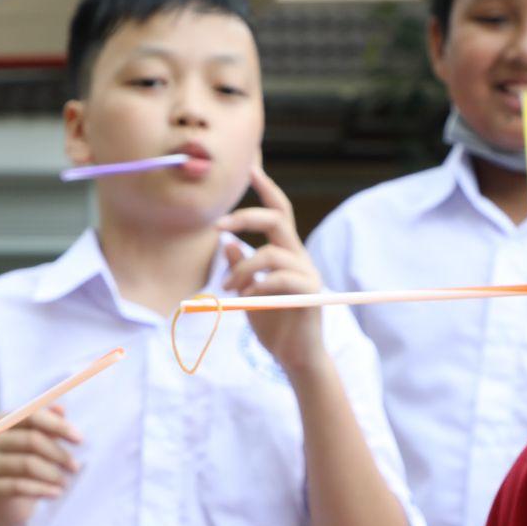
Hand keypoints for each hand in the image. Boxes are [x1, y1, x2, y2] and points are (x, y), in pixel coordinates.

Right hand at [0, 405, 81, 525]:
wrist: (5, 504)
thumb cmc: (25, 468)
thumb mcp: (39, 445)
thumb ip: (48, 425)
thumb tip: (61, 409)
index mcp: (2, 422)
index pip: (31, 416)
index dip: (57, 426)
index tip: (79, 439)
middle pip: (30, 440)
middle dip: (58, 453)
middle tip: (74, 467)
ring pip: (26, 464)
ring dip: (52, 474)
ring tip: (65, 482)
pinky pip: (19, 486)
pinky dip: (42, 489)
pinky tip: (56, 493)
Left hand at [215, 163, 325, 374]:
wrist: (297, 358)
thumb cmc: (275, 326)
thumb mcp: (249, 293)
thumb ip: (240, 268)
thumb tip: (227, 243)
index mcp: (286, 252)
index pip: (278, 211)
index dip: (266, 187)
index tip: (250, 167)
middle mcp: (299, 257)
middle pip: (277, 218)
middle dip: (245, 216)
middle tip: (216, 227)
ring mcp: (307, 274)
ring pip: (271, 253)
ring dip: (242, 268)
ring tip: (229, 289)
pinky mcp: (310, 293)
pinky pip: (281, 278)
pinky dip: (258, 285)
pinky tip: (247, 298)